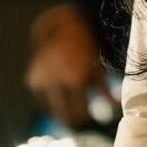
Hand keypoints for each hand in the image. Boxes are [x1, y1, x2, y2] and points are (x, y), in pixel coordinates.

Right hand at [25, 4, 115, 128]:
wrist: (62, 26)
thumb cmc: (87, 46)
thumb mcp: (98, 67)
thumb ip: (105, 90)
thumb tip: (114, 108)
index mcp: (74, 80)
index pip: (77, 114)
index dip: (83, 120)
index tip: (88, 121)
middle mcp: (55, 82)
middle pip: (62, 116)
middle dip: (71, 120)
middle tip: (78, 121)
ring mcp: (41, 81)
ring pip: (50, 110)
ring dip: (59, 111)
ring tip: (69, 108)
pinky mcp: (31, 79)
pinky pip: (41, 99)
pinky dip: (49, 100)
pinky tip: (58, 94)